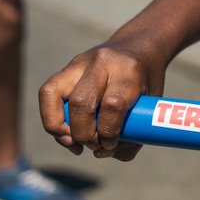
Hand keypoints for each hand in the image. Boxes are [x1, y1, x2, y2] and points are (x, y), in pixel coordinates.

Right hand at [38, 37, 167, 160]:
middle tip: (95, 146)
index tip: (111, 145)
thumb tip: (103, 154)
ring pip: (53, 93)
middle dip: (84, 134)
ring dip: (58, 127)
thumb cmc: (147, 82)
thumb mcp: (152, 105)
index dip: (108, 133)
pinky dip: (52, 117)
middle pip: (80, 103)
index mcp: (128, 70)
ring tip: (74, 143)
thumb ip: (134, 135)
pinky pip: (48, 93)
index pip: (112, 105)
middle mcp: (101, 63)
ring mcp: (80, 62)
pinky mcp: (67, 67)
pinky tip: (65, 133)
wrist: (139, 46)